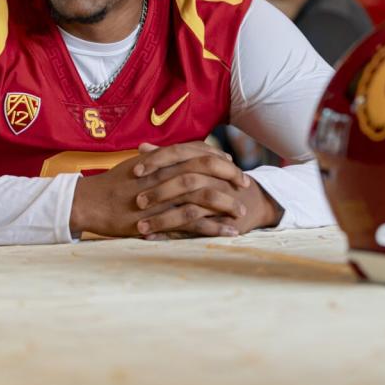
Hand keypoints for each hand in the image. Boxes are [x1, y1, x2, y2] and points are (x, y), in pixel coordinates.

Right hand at [69, 141, 229, 237]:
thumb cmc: (114, 182)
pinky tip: (227, 232)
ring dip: (225, 205)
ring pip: (202, 198)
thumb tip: (187, 154)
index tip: (234, 166)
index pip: (198, 153)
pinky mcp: (158, 220)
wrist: (89, 201)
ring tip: (241, 213)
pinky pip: (191, 224)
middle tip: (245, 186)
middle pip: (205, 171)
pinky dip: (212, 228)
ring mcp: (161, 198)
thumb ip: (163, 158)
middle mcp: (163, 174)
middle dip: (229, 177)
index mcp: (160, 159)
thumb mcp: (139, 163)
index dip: (219, 159)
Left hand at [133, 143, 282, 238]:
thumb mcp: (195, 166)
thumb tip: (142, 147)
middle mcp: (214, 179)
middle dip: (160, 193)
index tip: (135, 170)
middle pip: (186, 182)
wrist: (250, 203)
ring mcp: (219, 202)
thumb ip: (169, 157)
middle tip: (137, 201)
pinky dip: (173, 235)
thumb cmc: (215, 182)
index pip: (179, 155)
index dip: (158, 161)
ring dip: (163, 219)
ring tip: (140, 226)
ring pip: (190, 209)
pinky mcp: (221, 223)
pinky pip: (195, 230)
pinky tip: (153, 238)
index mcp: (205, 162)